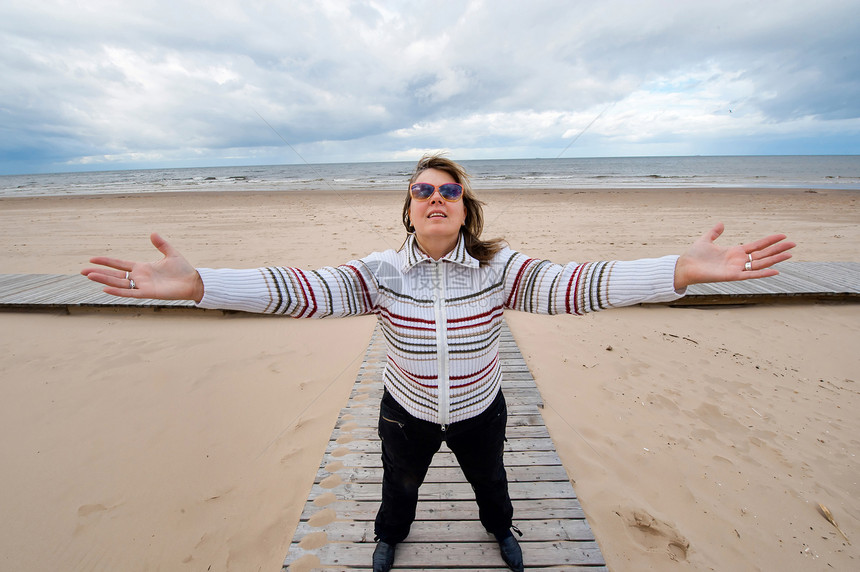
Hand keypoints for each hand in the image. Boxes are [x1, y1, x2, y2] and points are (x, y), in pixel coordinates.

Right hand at [81, 233, 204, 301]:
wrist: (193, 281)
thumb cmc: (182, 270)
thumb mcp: (170, 253)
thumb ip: (161, 244)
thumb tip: (153, 233)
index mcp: (142, 267)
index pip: (119, 264)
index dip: (106, 262)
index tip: (92, 259)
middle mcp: (139, 277)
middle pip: (114, 275)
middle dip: (99, 272)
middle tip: (82, 271)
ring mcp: (142, 285)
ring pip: (118, 283)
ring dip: (104, 280)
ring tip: (89, 276)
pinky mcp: (147, 293)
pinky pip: (129, 293)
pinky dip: (117, 291)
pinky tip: (105, 288)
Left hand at [674, 223, 795, 289]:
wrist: (685, 266)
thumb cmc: (694, 256)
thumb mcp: (706, 240)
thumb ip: (714, 232)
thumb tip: (721, 223)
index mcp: (735, 252)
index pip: (757, 245)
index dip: (770, 240)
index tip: (783, 235)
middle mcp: (739, 261)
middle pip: (763, 254)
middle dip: (778, 249)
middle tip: (794, 244)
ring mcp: (737, 268)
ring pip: (761, 263)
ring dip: (775, 259)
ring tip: (790, 254)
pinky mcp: (733, 276)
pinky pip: (751, 274)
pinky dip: (763, 273)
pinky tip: (776, 270)